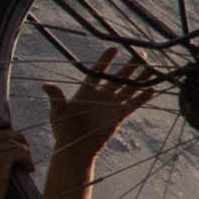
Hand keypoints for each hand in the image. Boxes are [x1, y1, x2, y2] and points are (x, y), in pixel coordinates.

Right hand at [0, 116, 28, 197]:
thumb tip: (2, 143)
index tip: (7, 124)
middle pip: (3, 133)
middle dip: (18, 138)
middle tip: (26, 147)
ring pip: (13, 143)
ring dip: (24, 151)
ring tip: (28, 161)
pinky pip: (19, 153)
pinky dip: (27, 159)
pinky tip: (29, 168)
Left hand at [47, 49, 161, 161]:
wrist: (75, 150)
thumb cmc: (63, 130)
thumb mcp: (58, 112)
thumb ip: (56, 97)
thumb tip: (45, 85)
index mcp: (86, 91)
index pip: (98, 72)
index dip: (106, 60)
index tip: (114, 48)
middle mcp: (101, 95)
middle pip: (119, 77)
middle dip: (130, 65)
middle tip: (141, 54)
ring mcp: (111, 105)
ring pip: (129, 88)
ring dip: (140, 78)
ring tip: (152, 67)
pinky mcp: (118, 116)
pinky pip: (133, 105)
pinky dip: (142, 98)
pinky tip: (153, 89)